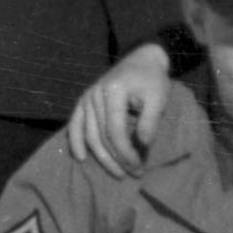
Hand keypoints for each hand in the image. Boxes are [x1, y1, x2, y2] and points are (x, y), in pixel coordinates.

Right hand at [68, 43, 170, 178]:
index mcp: (113, 91)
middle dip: (116, 158)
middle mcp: (95, 94)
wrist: (142, 58)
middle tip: (132, 174)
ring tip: (116, 172)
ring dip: (100, 157)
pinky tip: (81, 157)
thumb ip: (150, 121)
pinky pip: (74, 124)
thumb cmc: (152, 79)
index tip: (139, 167)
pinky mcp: (84, 100)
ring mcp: (87, 97)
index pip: (115, 131)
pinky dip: (75, 141)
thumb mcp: (158, 97)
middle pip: (100, 135)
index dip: (126, 152)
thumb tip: (142, 146)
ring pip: (88, 134)